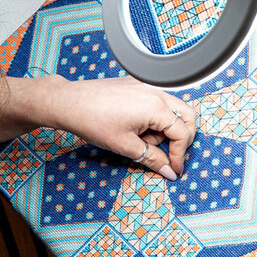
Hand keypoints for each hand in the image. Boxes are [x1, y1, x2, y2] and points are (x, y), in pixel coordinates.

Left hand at [47, 76, 196, 179]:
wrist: (70, 103)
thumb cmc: (93, 121)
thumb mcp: (126, 146)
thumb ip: (153, 159)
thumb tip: (169, 171)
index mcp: (155, 106)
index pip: (182, 133)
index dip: (179, 155)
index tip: (173, 168)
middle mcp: (155, 91)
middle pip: (186, 115)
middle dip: (182, 138)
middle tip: (169, 154)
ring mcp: (147, 85)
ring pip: (173, 108)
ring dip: (167, 128)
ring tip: (144, 141)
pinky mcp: (138, 84)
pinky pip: (159, 101)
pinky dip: (156, 118)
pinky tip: (137, 129)